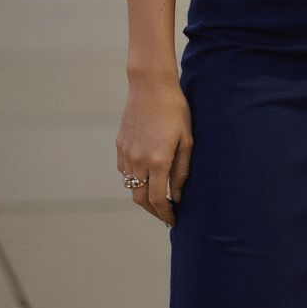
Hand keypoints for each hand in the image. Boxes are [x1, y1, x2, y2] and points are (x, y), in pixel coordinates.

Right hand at [116, 71, 192, 227]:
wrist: (151, 86)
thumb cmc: (175, 111)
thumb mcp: (186, 141)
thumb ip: (181, 171)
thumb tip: (177, 195)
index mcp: (157, 161)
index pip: (158, 200)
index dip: (165, 214)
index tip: (173, 220)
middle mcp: (137, 161)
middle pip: (140, 198)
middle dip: (153, 211)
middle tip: (165, 214)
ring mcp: (126, 153)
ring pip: (130, 186)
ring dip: (143, 195)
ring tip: (157, 197)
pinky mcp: (120, 145)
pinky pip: (124, 170)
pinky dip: (134, 179)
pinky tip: (146, 176)